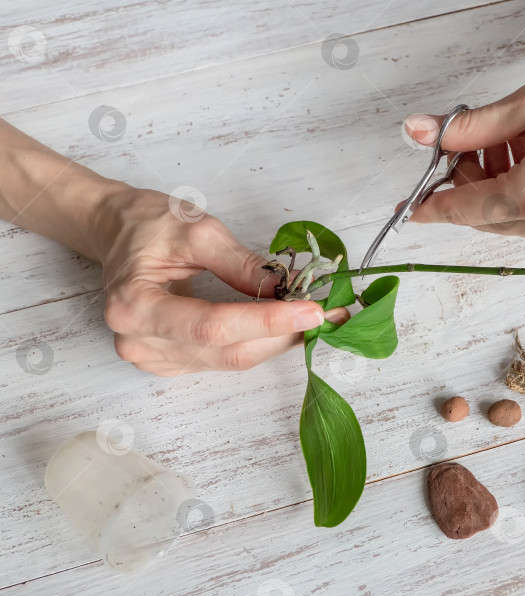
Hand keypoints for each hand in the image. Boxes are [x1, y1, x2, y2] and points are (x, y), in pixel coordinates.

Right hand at [98, 187, 346, 375]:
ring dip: (276, 340)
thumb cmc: (148, 224)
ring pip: (232, 360)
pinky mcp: (172, 363)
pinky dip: (258, 342)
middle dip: (283, 334)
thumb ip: (241, 263)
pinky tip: (282, 325)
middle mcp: (140, 343)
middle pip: (227, 351)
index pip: (212, 326)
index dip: (267, 322)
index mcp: (134, 306)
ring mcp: (155, 359)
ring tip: (311, 317)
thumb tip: (285, 289)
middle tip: (328, 315)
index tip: (312, 311)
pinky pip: (224, 359)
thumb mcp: (196, 229)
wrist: (118, 233)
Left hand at [404, 16, 524, 244]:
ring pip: (519, 220)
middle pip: (491, 217)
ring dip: (501, 189)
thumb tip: (420, 132)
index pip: (467, 209)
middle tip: (466, 149)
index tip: (412, 208)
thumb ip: (470, 128)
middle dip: (470, 186)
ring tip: (511, 143)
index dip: (434, 206)